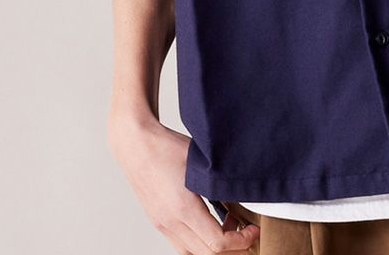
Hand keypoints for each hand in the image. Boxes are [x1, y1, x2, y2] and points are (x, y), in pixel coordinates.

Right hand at [107, 113, 259, 251]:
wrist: (135, 144)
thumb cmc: (167, 147)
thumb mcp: (201, 162)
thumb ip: (221, 183)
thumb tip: (242, 195)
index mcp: (183, 208)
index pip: (217, 244)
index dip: (241, 241)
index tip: (253, 229)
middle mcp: (170, 222)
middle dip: (232, 249)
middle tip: (247, 232)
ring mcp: (162, 224)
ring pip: (191, 253)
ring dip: (214, 248)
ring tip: (230, 227)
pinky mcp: (158, 221)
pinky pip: (181, 244)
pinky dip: (199, 242)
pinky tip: (210, 222)